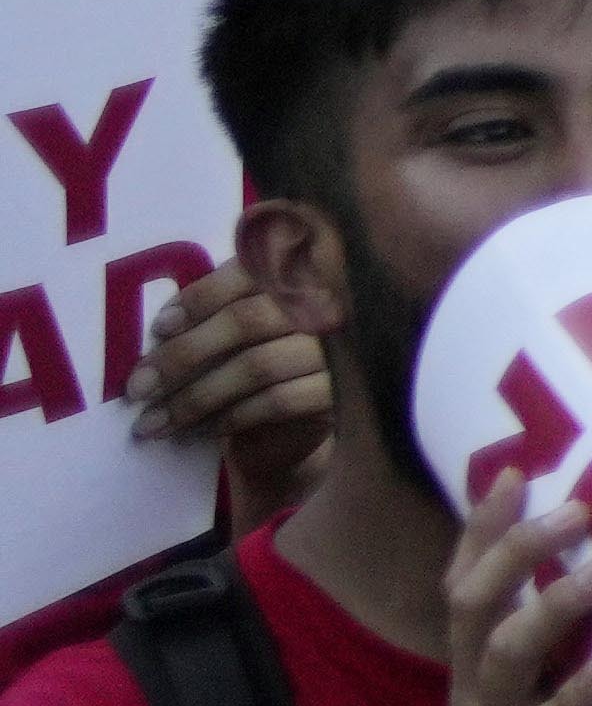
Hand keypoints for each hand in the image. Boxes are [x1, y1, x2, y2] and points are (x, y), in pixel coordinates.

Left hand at [124, 249, 321, 510]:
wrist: (303, 418)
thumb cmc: (258, 359)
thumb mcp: (238, 326)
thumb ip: (215, 310)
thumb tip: (158, 331)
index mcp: (295, 275)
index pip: (246, 273)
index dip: (199, 298)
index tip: (158, 329)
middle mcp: (322, 305)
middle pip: (245, 321)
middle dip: (182, 356)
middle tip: (138, 388)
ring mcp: (336, 350)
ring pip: (256, 367)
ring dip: (196, 398)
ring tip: (154, 423)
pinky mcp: (339, 393)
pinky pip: (279, 402)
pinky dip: (233, 417)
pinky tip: (203, 431)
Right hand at [419, 451, 591, 705]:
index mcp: (486, 676)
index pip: (469, 587)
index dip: (483, 529)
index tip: (513, 470)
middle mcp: (475, 695)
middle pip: (475, 600)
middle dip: (517, 545)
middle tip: (574, 503)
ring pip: (498, 654)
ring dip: (552, 607)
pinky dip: (570, 699)